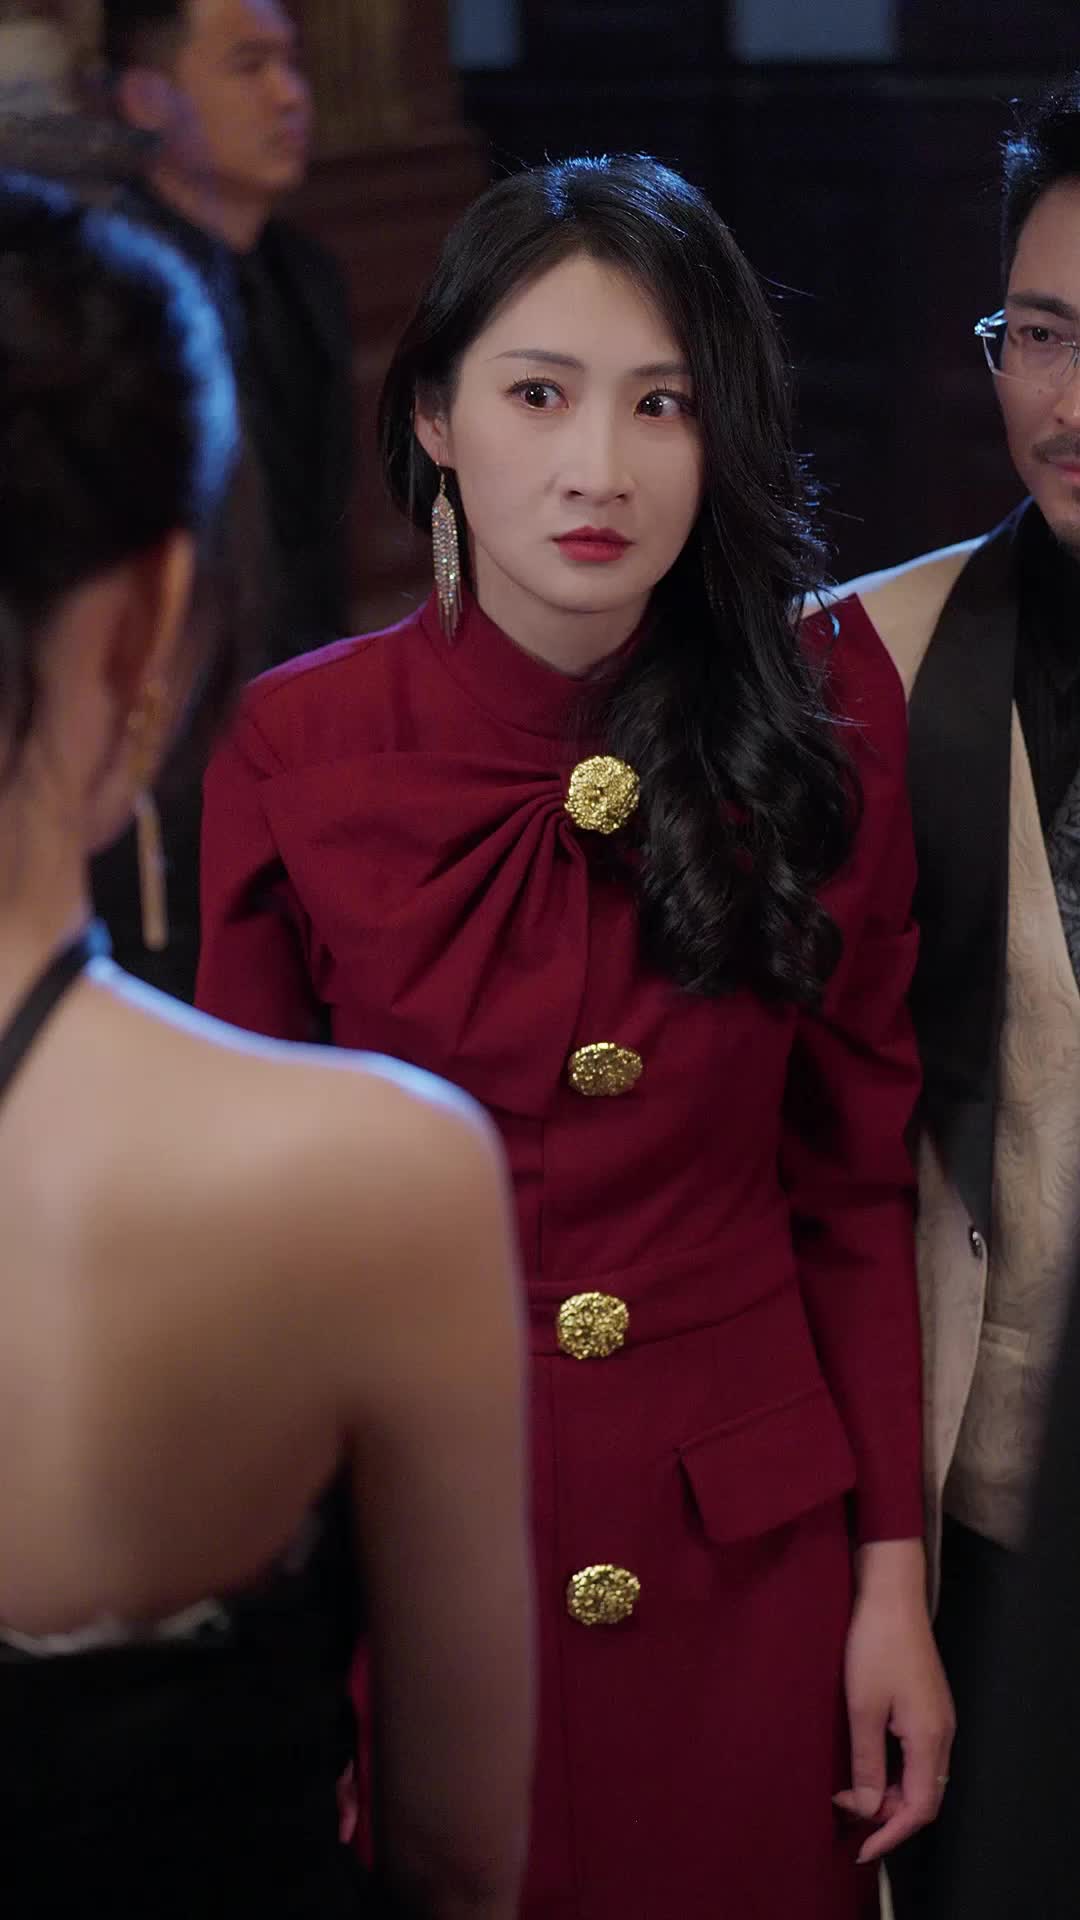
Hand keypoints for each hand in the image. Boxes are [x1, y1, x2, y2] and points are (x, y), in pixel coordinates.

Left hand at [833, 1539, 954, 1865]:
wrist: (891, 1594)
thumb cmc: (875, 1645)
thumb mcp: (862, 1706)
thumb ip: (866, 1762)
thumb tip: (865, 1808)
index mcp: (930, 1739)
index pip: (919, 1808)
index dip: (891, 1833)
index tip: (862, 1848)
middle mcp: (942, 1734)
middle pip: (923, 1796)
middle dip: (887, 1815)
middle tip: (847, 1813)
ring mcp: (938, 1718)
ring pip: (920, 1776)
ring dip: (889, 1792)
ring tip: (851, 1792)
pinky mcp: (928, 1705)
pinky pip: (917, 1755)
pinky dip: (893, 1771)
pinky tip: (867, 1763)